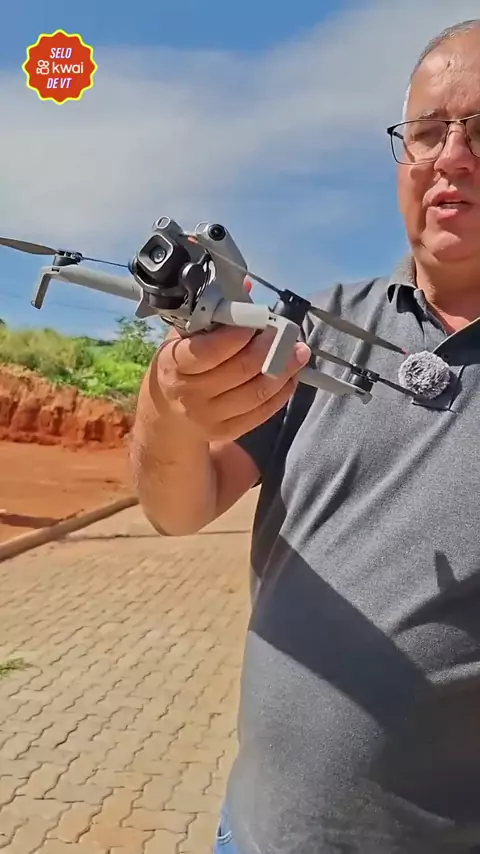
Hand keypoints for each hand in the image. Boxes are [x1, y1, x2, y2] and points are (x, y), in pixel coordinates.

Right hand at [152, 323, 310, 441]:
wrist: (167, 414)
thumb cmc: (179, 367)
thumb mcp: (182, 338)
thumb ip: (211, 314)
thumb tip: (245, 288)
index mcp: (174, 365)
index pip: (208, 351)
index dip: (236, 336)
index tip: (258, 320)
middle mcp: (189, 394)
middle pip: (240, 370)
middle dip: (269, 348)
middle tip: (287, 333)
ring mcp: (209, 417)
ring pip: (256, 392)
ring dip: (284, 370)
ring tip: (298, 352)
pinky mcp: (227, 431)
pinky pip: (262, 412)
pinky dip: (281, 393)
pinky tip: (290, 376)